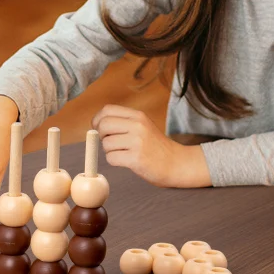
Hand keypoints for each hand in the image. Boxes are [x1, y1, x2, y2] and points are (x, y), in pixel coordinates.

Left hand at [92, 104, 210, 187]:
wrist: (178, 164)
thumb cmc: (156, 146)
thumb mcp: (143, 126)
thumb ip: (123, 122)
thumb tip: (95, 125)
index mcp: (138, 116)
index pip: (107, 110)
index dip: (97, 120)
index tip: (98, 129)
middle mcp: (138, 126)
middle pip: (103, 125)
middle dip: (101, 136)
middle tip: (111, 143)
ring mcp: (137, 142)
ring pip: (106, 144)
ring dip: (110, 151)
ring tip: (125, 153)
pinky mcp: (136, 159)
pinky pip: (111, 158)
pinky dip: (115, 161)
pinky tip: (128, 161)